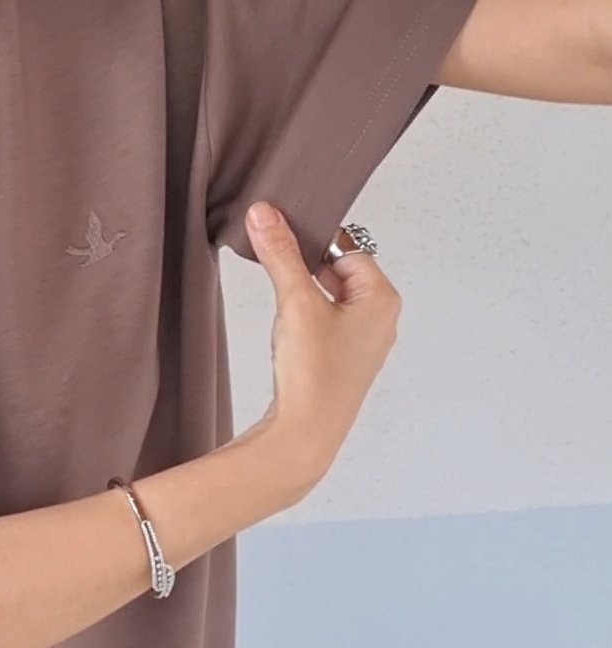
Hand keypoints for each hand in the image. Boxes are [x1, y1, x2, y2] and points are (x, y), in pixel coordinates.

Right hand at [231, 202, 402, 490]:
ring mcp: (364, 342)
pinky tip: (287, 328)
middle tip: (279, 268)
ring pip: (332, 296)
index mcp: (382, 298)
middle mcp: (381, 319)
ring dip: (304, 292)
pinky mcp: (345, 360)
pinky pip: (327, 321)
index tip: (284, 236)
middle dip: (307, 266)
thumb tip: (265, 213)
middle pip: (341, 269)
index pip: (348, 248)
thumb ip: (280, 253)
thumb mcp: (295, 301)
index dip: (315, 241)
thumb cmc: (314, 374)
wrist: (305, 434)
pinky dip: (305, 316)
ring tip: (284, 306)